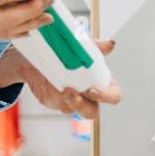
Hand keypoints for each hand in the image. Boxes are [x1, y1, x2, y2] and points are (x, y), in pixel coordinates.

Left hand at [0, 40, 120, 117]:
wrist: (42, 53)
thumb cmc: (67, 50)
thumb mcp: (81, 45)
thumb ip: (96, 47)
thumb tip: (110, 44)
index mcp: (100, 81)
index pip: (113, 94)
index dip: (107, 96)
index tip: (93, 89)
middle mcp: (86, 94)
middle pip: (92, 111)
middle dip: (83, 106)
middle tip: (74, 94)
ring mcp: (70, 100)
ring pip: (72, 110)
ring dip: (67, 102)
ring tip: (62, 90)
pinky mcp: (55, 100)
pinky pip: (56, 103)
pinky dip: (53, 95)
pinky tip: (49, 83)